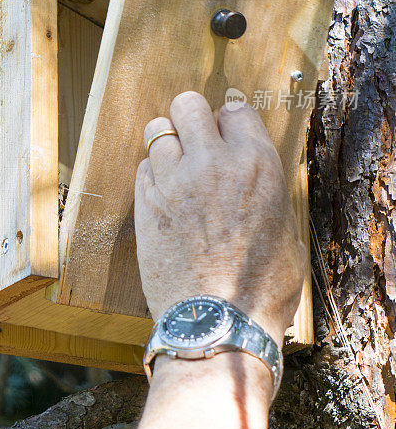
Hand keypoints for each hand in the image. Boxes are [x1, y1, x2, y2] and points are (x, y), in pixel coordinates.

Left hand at [135, 91, 305, 346]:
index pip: (235, 109)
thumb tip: (256, 182)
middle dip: (192, 116)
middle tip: (196, 138)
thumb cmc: (262, 288)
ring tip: (176, 165)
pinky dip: (152, 174)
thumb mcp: (286, 232)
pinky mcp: (145, 203)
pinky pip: (143, 168)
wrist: (217, 324)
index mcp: (256, 164)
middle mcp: (212, 163)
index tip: (227, 134)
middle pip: (189, 104)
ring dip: (167, 142)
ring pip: (157, 129)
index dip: (230, 121)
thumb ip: (266, 193)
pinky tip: (164, 194)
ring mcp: (174, 181)